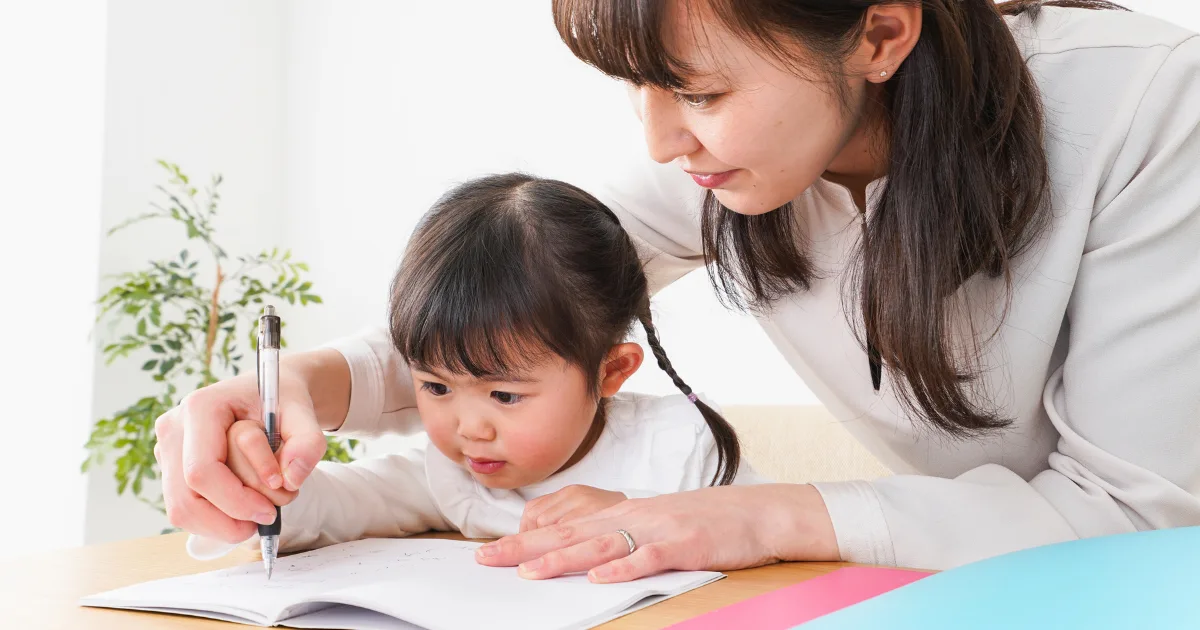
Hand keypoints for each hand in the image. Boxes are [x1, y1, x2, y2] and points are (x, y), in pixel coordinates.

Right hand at [153, 370, 326, 542]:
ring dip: (222, 525)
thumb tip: (292, 478)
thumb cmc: (282, 400)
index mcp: (201, 408)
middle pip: (185, 500)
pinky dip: (216, 520)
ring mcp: (168, 449)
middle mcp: (175, 429)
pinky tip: (244, 509)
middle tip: (267, 518)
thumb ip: (308, 442)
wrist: (269, 391)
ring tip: (259, 513)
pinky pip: (186, 509)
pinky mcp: (172, 468)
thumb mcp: (304, 413)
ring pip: (181, 510)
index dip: (235, 500)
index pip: (202, 471)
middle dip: (228, 520)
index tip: (270, 510)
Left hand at [476, 484, 838, 582]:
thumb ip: (617, 537)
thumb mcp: (654, 525)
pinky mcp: (685, 544)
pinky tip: (600, 577)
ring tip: (530, 572)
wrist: (757, 512)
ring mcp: (659, 530)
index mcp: (623, 515)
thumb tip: (578, 557)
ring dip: (565, 558)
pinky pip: (650, 557)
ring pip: (603, 545)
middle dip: (526, 549)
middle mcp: (633, 518)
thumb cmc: (704, 522)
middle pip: (571, 534)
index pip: (564, 527)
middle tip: (487, 560)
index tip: (488, 552)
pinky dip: (624, 567)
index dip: (523, 541)